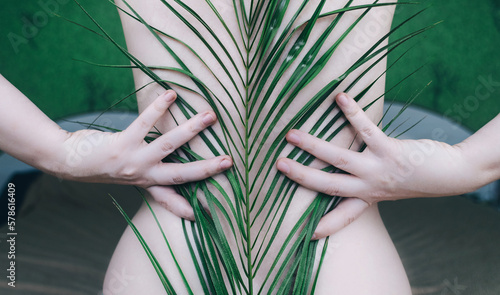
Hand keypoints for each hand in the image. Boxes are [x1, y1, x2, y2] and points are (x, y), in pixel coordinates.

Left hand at [61, 90, 232, 219]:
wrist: (69, 161)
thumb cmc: (104, 165)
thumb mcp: (129, 176)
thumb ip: (150, 176)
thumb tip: (168, 169)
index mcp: (146, 183)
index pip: (171, 197)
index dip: (187, 206)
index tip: (206, 213)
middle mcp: (143, 175)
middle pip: (180, 174)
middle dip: (206, 169)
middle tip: (228, 162)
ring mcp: (134, 160)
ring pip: (168, 145)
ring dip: (191, 130)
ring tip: (210, 116)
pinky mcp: (122, 143)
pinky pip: (143, 124)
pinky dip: (158, 108)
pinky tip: (171, 95)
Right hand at [277, 93, 470, 238]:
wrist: (452, 174)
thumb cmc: (418, 177)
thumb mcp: (389, 187)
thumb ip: (367, 183)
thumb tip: (343, 164)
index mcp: (369, 197)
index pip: (344, 214)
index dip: (326, 223)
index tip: (308, 233)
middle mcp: (370, 187)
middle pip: (329, 184)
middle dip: (302, 176)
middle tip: (279, 165)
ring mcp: (379, 169)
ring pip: (340, 159)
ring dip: (313, 146)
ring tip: (291, 134)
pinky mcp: (391, 151)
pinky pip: (367, 131)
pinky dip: (352, 113)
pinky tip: (340, 97)